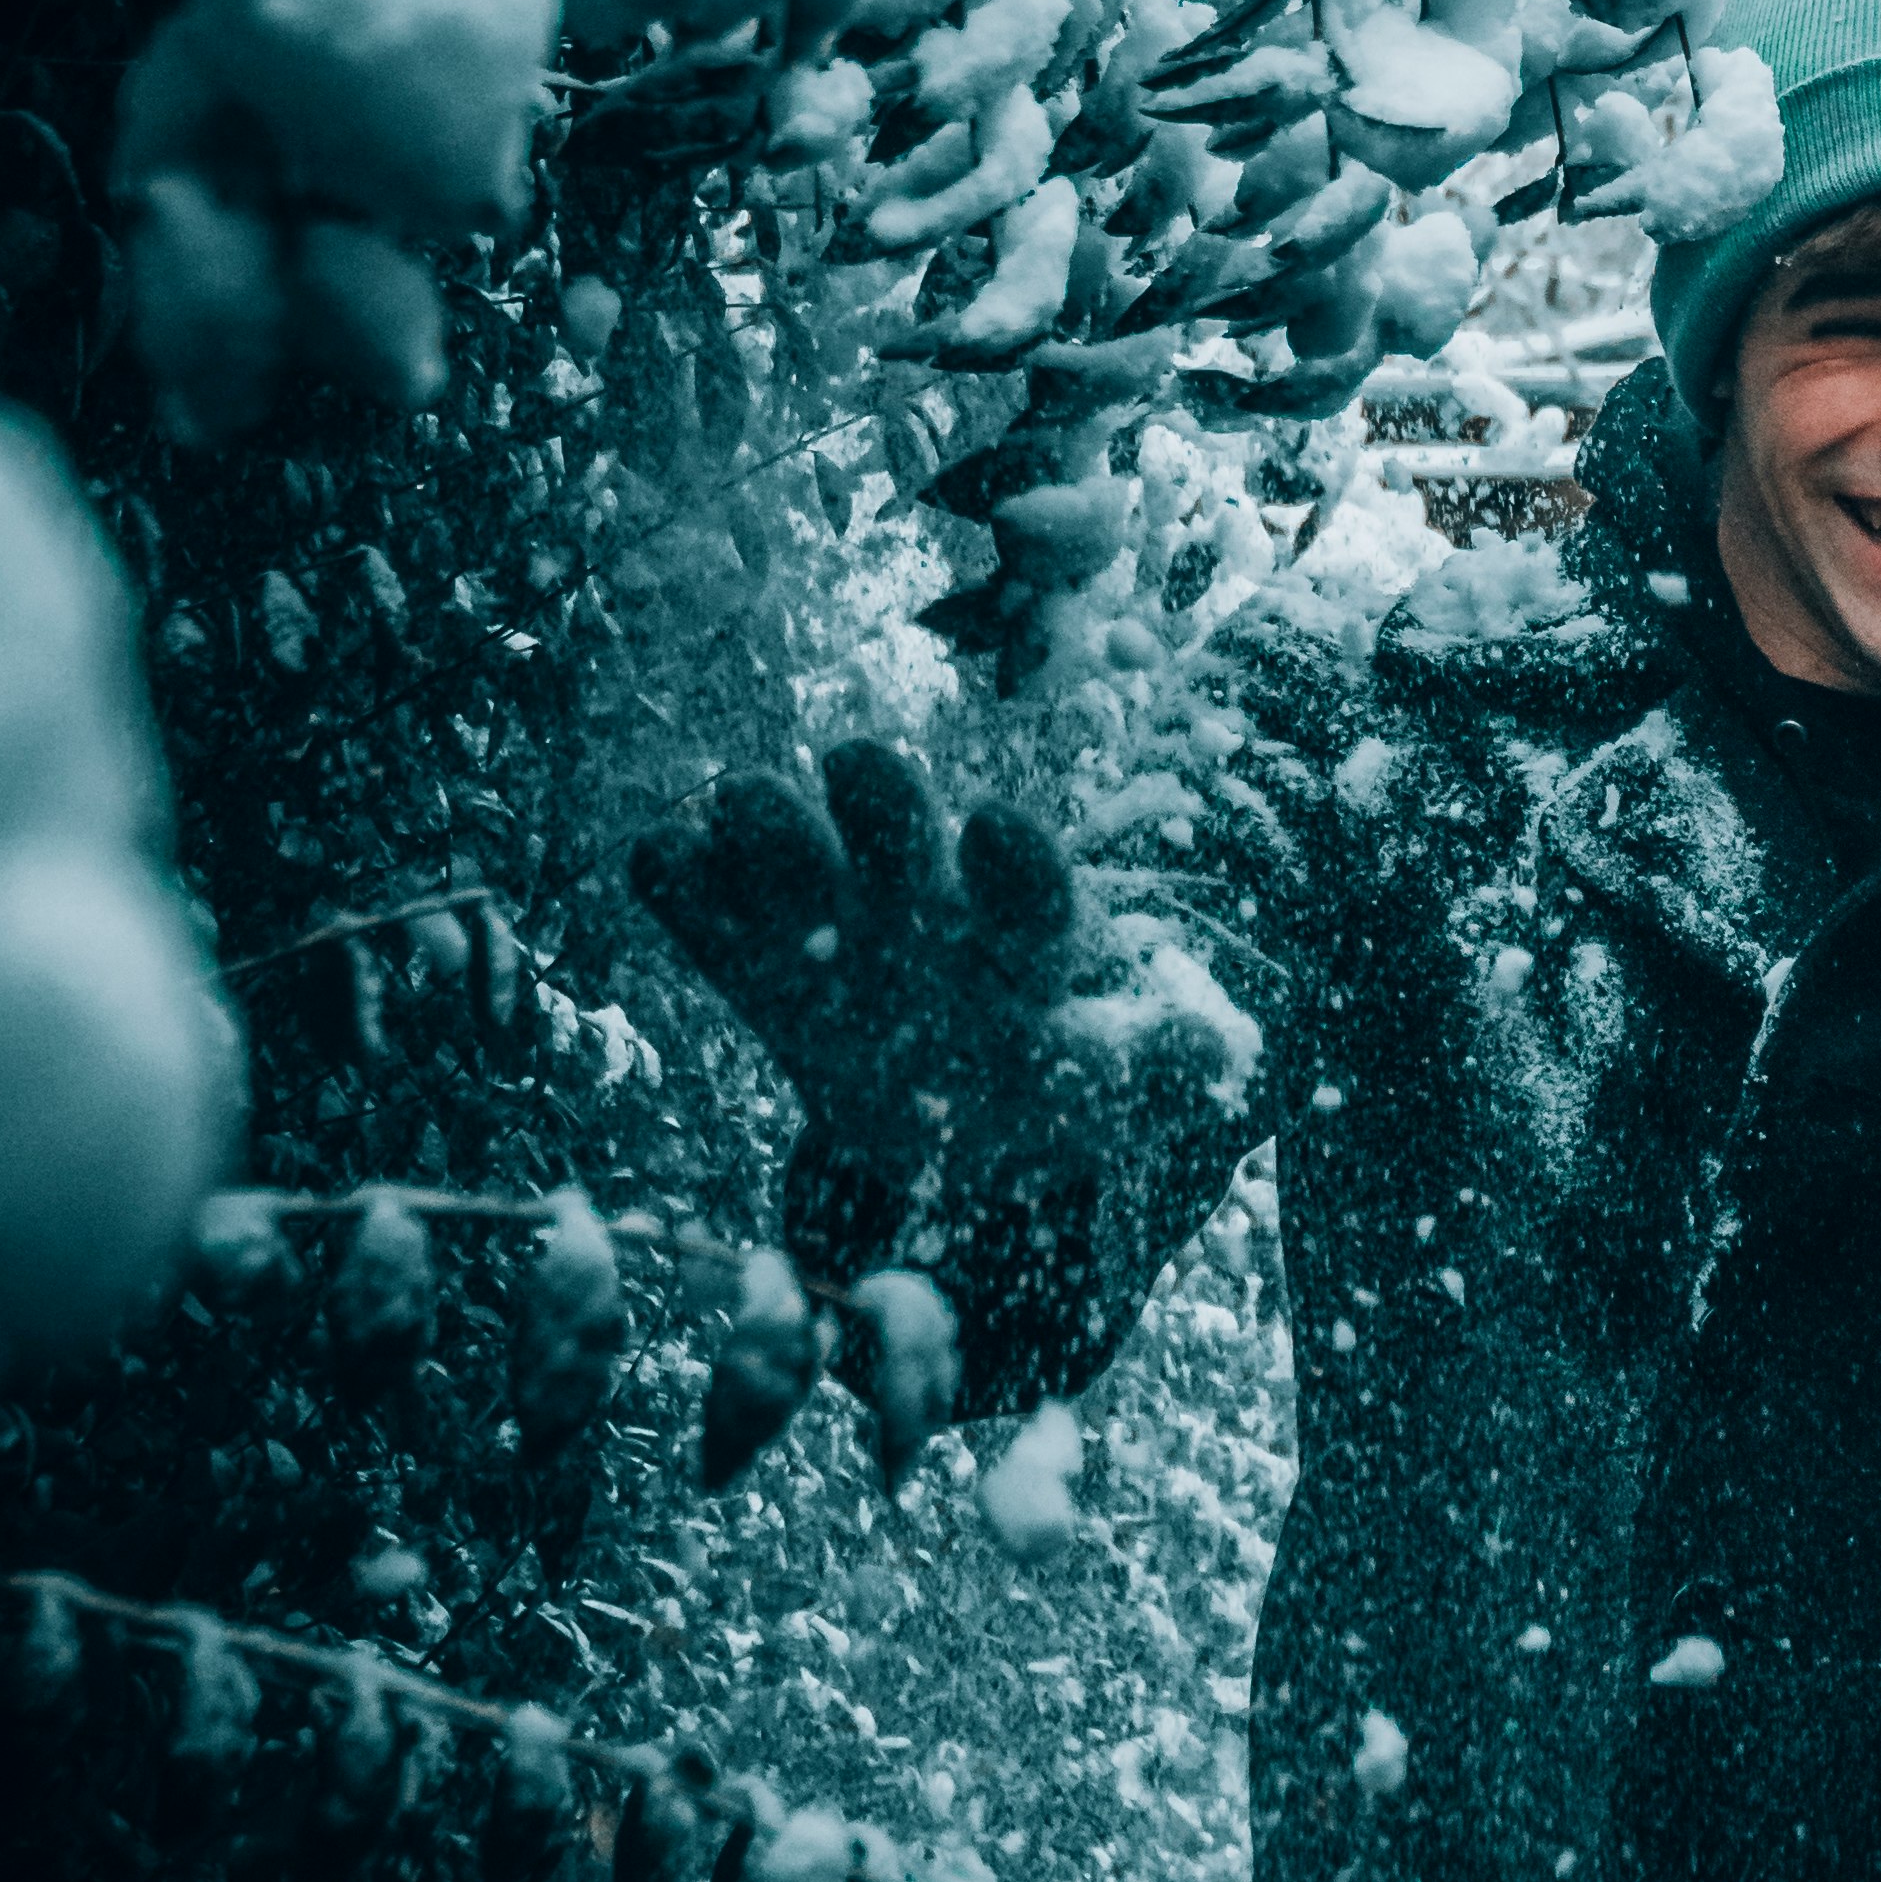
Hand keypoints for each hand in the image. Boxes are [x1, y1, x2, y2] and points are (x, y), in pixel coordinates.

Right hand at [629, 735, 1097, 1366]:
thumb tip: (1220, 1045)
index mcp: (1019, 926)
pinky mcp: (748, 959)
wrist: (948, 1117)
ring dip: (770, 825)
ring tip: (742, 806)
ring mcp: (829, 916)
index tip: (996, 829)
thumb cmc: (1041, 1083)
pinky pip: (700, 903)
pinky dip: (680, 880)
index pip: (1027, 879)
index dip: (1016, 859)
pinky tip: (660, 856)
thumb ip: (1160, 1059)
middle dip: (880, 797)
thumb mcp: (1110, 1087)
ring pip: (793, 839)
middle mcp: (923, 893)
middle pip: (898, 820)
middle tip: (860, 764)